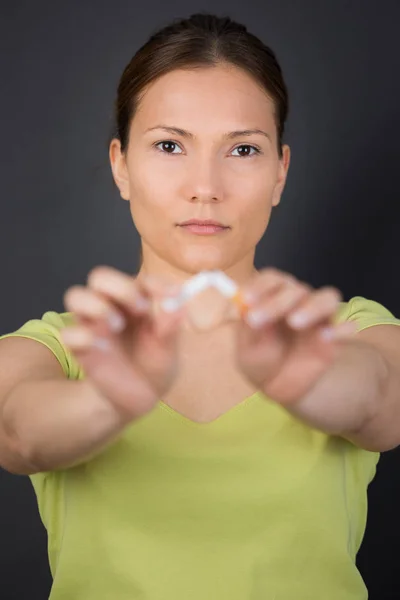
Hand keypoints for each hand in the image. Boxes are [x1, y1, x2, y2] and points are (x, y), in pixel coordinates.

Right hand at [61, 266, 184, 419]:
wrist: (142, 396)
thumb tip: (177, 304)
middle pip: (100, 276)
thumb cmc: (155, 363)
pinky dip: (84, 337)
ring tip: (117, 325)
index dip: (155, 284)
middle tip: (141, 309)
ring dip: (97, 306)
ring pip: (76, 295)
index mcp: (136, 300)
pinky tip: (102, 348)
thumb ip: (171, 325)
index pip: (140, 279)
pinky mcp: (80, 348)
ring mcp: (93, 325)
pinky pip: (68, 333)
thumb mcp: (170, 347)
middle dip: (120, 287)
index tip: (172, 298)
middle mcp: (111, 306)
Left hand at [236, 268, 356, 406]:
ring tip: (294, 322)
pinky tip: (325, 337)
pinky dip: (340, 329)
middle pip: (295, 289)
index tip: (245, 300)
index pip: (271, 279)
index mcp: (273, 296)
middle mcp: (298, 300)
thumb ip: (251, 331)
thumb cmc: (260, 359)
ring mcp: (319, 316)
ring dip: (312, 306)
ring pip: (327, 297)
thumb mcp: (248, 350)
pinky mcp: (336, 336)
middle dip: (276, 302)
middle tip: (257, 320)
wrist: (279, 385)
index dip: (259, 286)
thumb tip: (250, 311)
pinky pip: (347, 327)